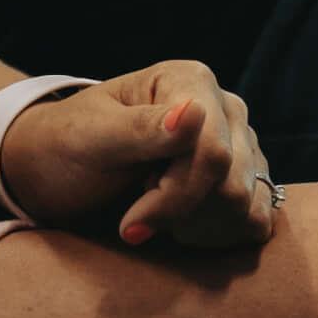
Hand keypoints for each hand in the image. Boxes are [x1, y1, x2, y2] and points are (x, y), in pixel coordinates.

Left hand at [0, 60, 276, 248]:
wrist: (60, 169)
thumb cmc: (69, 146)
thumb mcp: (91, 137)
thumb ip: (141, 128)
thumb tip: (193, 113)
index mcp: (190, 81)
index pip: (212, 154)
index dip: (175, 198)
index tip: (130, 224)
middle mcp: (225, 108)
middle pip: (233, 185)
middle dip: (181, 215)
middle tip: (136, 216)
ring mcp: (241, 145)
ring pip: (247, 206)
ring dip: (198, 227)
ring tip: (155, 214)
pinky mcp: (245, 180)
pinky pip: (257, 221)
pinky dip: (219, 236)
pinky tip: (180, 227)